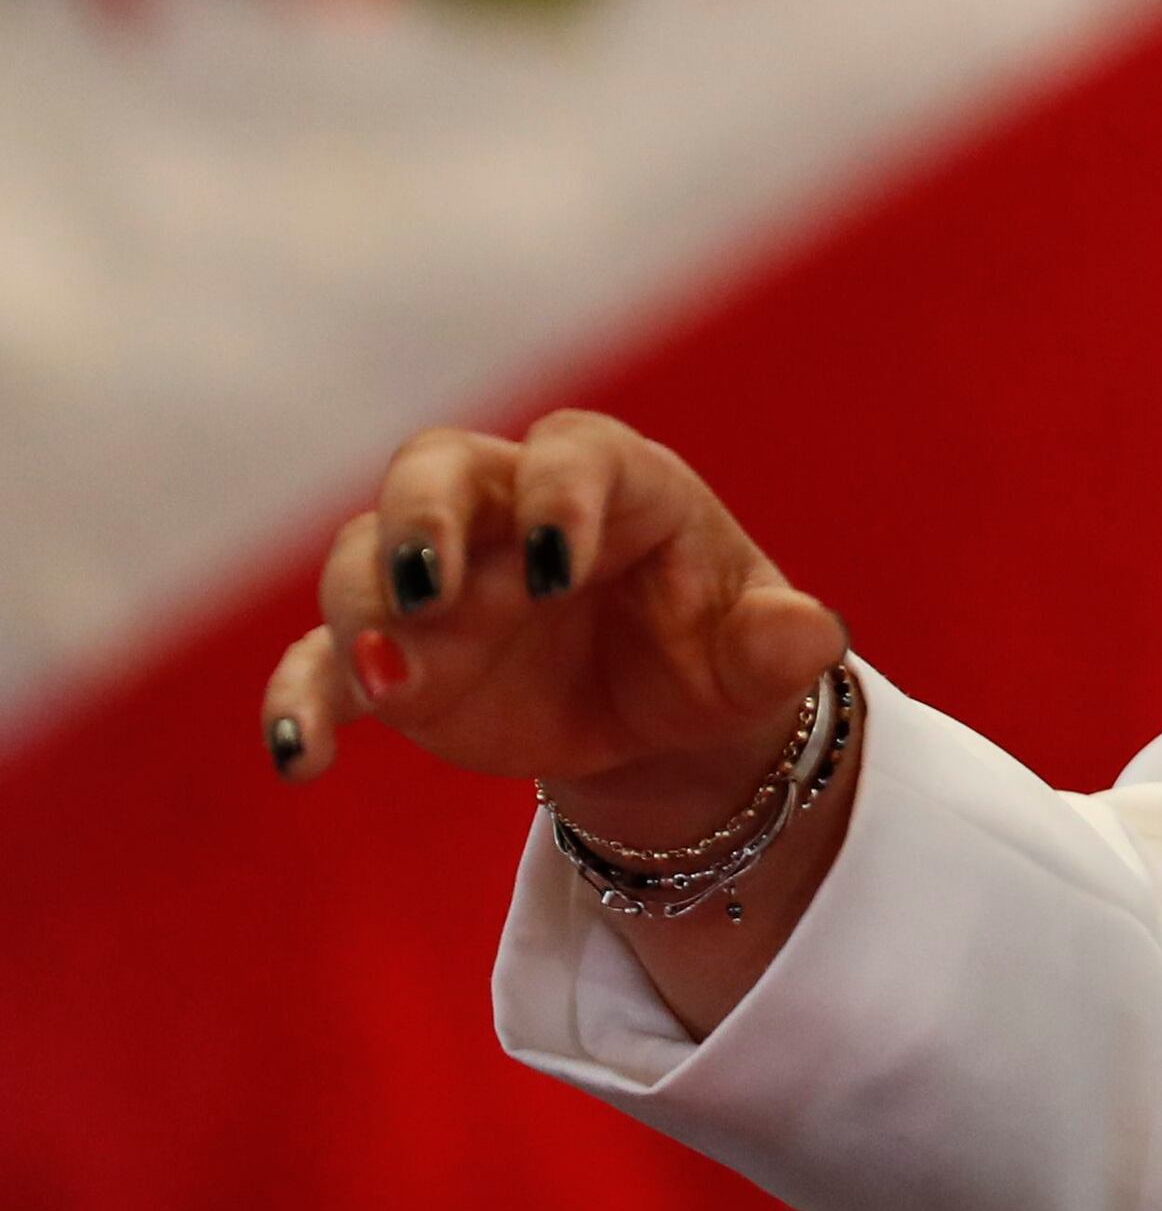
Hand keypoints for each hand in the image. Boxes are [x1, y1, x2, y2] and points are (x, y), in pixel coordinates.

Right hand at [260, 412, 846, 845]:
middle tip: (428, 582)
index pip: (572, 455)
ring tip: (390, 680)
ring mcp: (439, 582)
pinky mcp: (393, 659)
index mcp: (611, 483)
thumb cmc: (712, 647)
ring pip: (362, 557)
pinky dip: (302, 699)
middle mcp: (506, 512)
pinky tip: (302, 756)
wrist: (658, 714)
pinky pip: (319, 664)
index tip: (561, 564)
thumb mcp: (756, 654)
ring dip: (363, 610)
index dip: (558, 495)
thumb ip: (779, 641)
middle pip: (432, 469)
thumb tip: (809, 634)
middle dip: (420, 517)